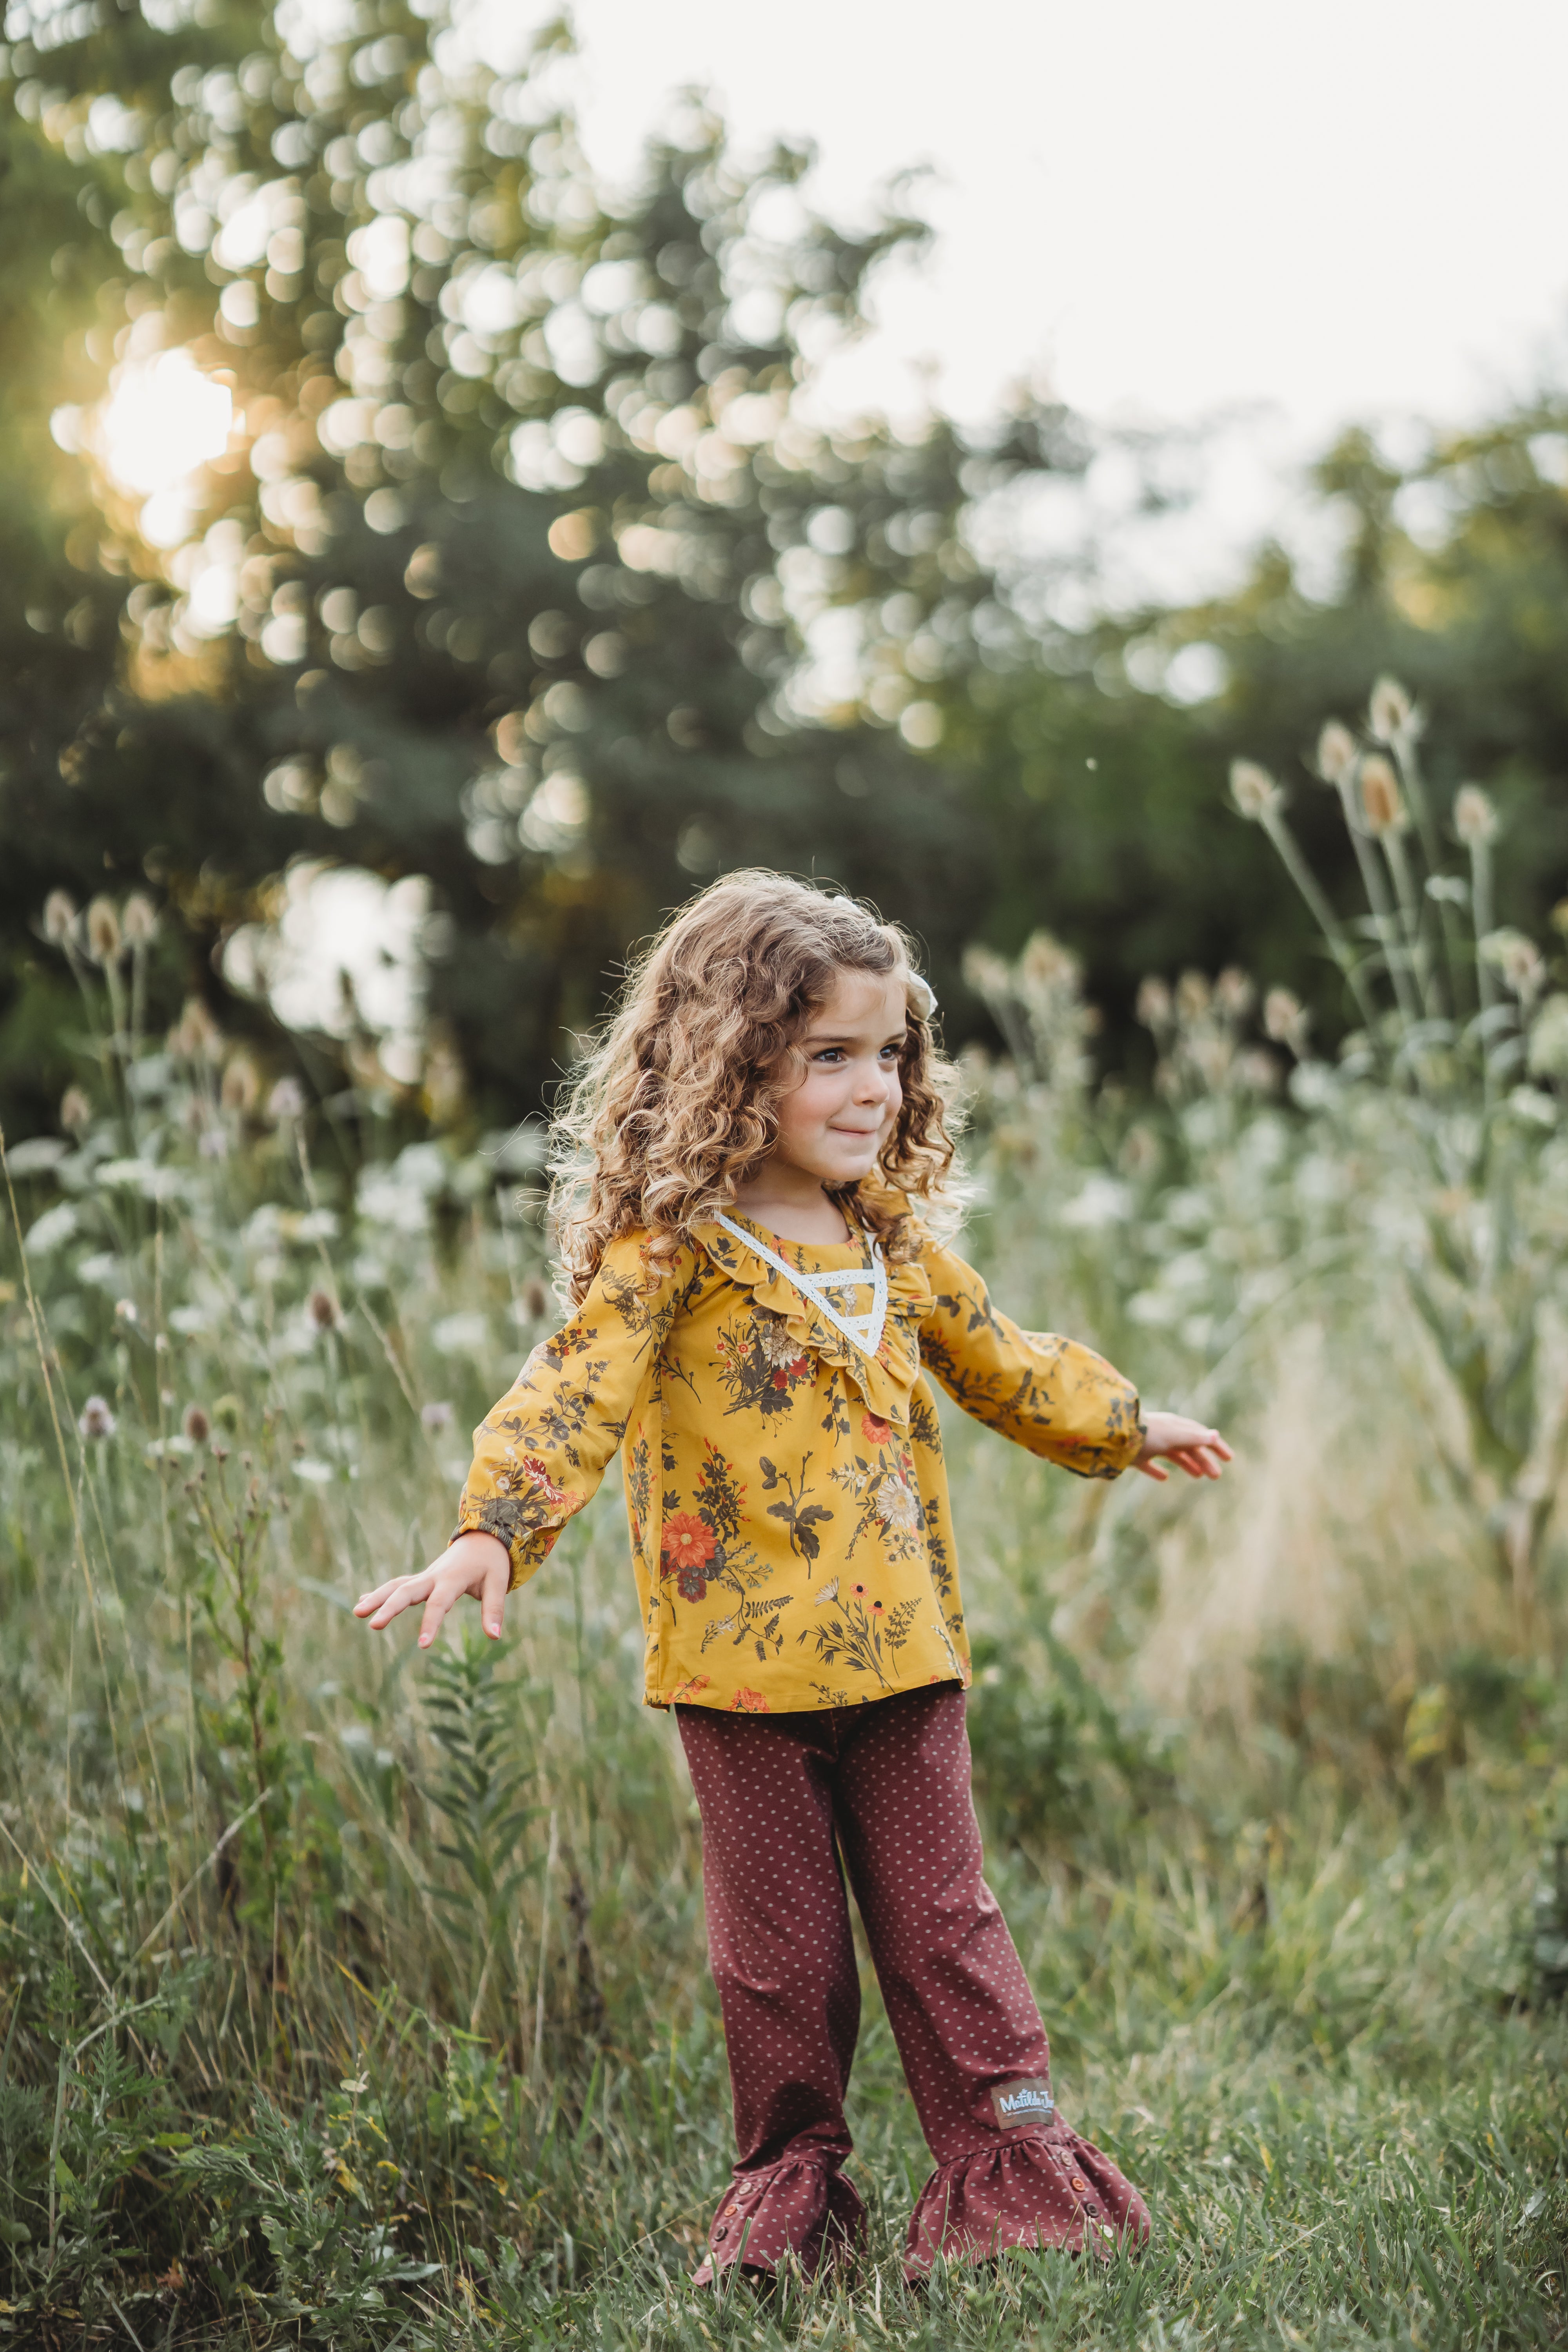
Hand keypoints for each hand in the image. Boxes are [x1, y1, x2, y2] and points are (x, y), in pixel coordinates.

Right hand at [354, 1529, 511, 1646]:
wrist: (483, 1539)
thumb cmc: (491, 1564)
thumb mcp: (498, 1583)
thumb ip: (494, 1609)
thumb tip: (494, 1636)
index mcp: (453, 1578)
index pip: (439, 1603)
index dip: (430, 1623)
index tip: (423, 1646)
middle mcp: (434, 1576)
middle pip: (407, 1591)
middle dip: (390, 1608)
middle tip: (373, 1625)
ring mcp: (425, 1576)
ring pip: (396, 1586)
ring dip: (377, 1597)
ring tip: (357, 1612)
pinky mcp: (421, 1579)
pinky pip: (398, 1585)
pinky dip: (380, 1592)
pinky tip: (362, 1602)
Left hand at [1134, 1411, 1231, 1482]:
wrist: (1115, 1438)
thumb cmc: (1147, 1434)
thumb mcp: (1173, 1436)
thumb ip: (1193, 1437)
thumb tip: (1215, 1435)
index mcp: (1176, 1426)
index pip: (1201, 1435)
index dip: (1216, 1446)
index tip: (1229, 1458)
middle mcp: (1164, 1434)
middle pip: (1189, 1447)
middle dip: (1204, 1460)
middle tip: (1216, 1476)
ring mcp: (1150, 1445)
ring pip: (1173, 1455)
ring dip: (1188, 1464)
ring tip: (1198, 1477)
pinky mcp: (1136, 1457)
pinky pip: (1149, 1465)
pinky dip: (1158, 1471)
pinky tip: (1164, 1478)